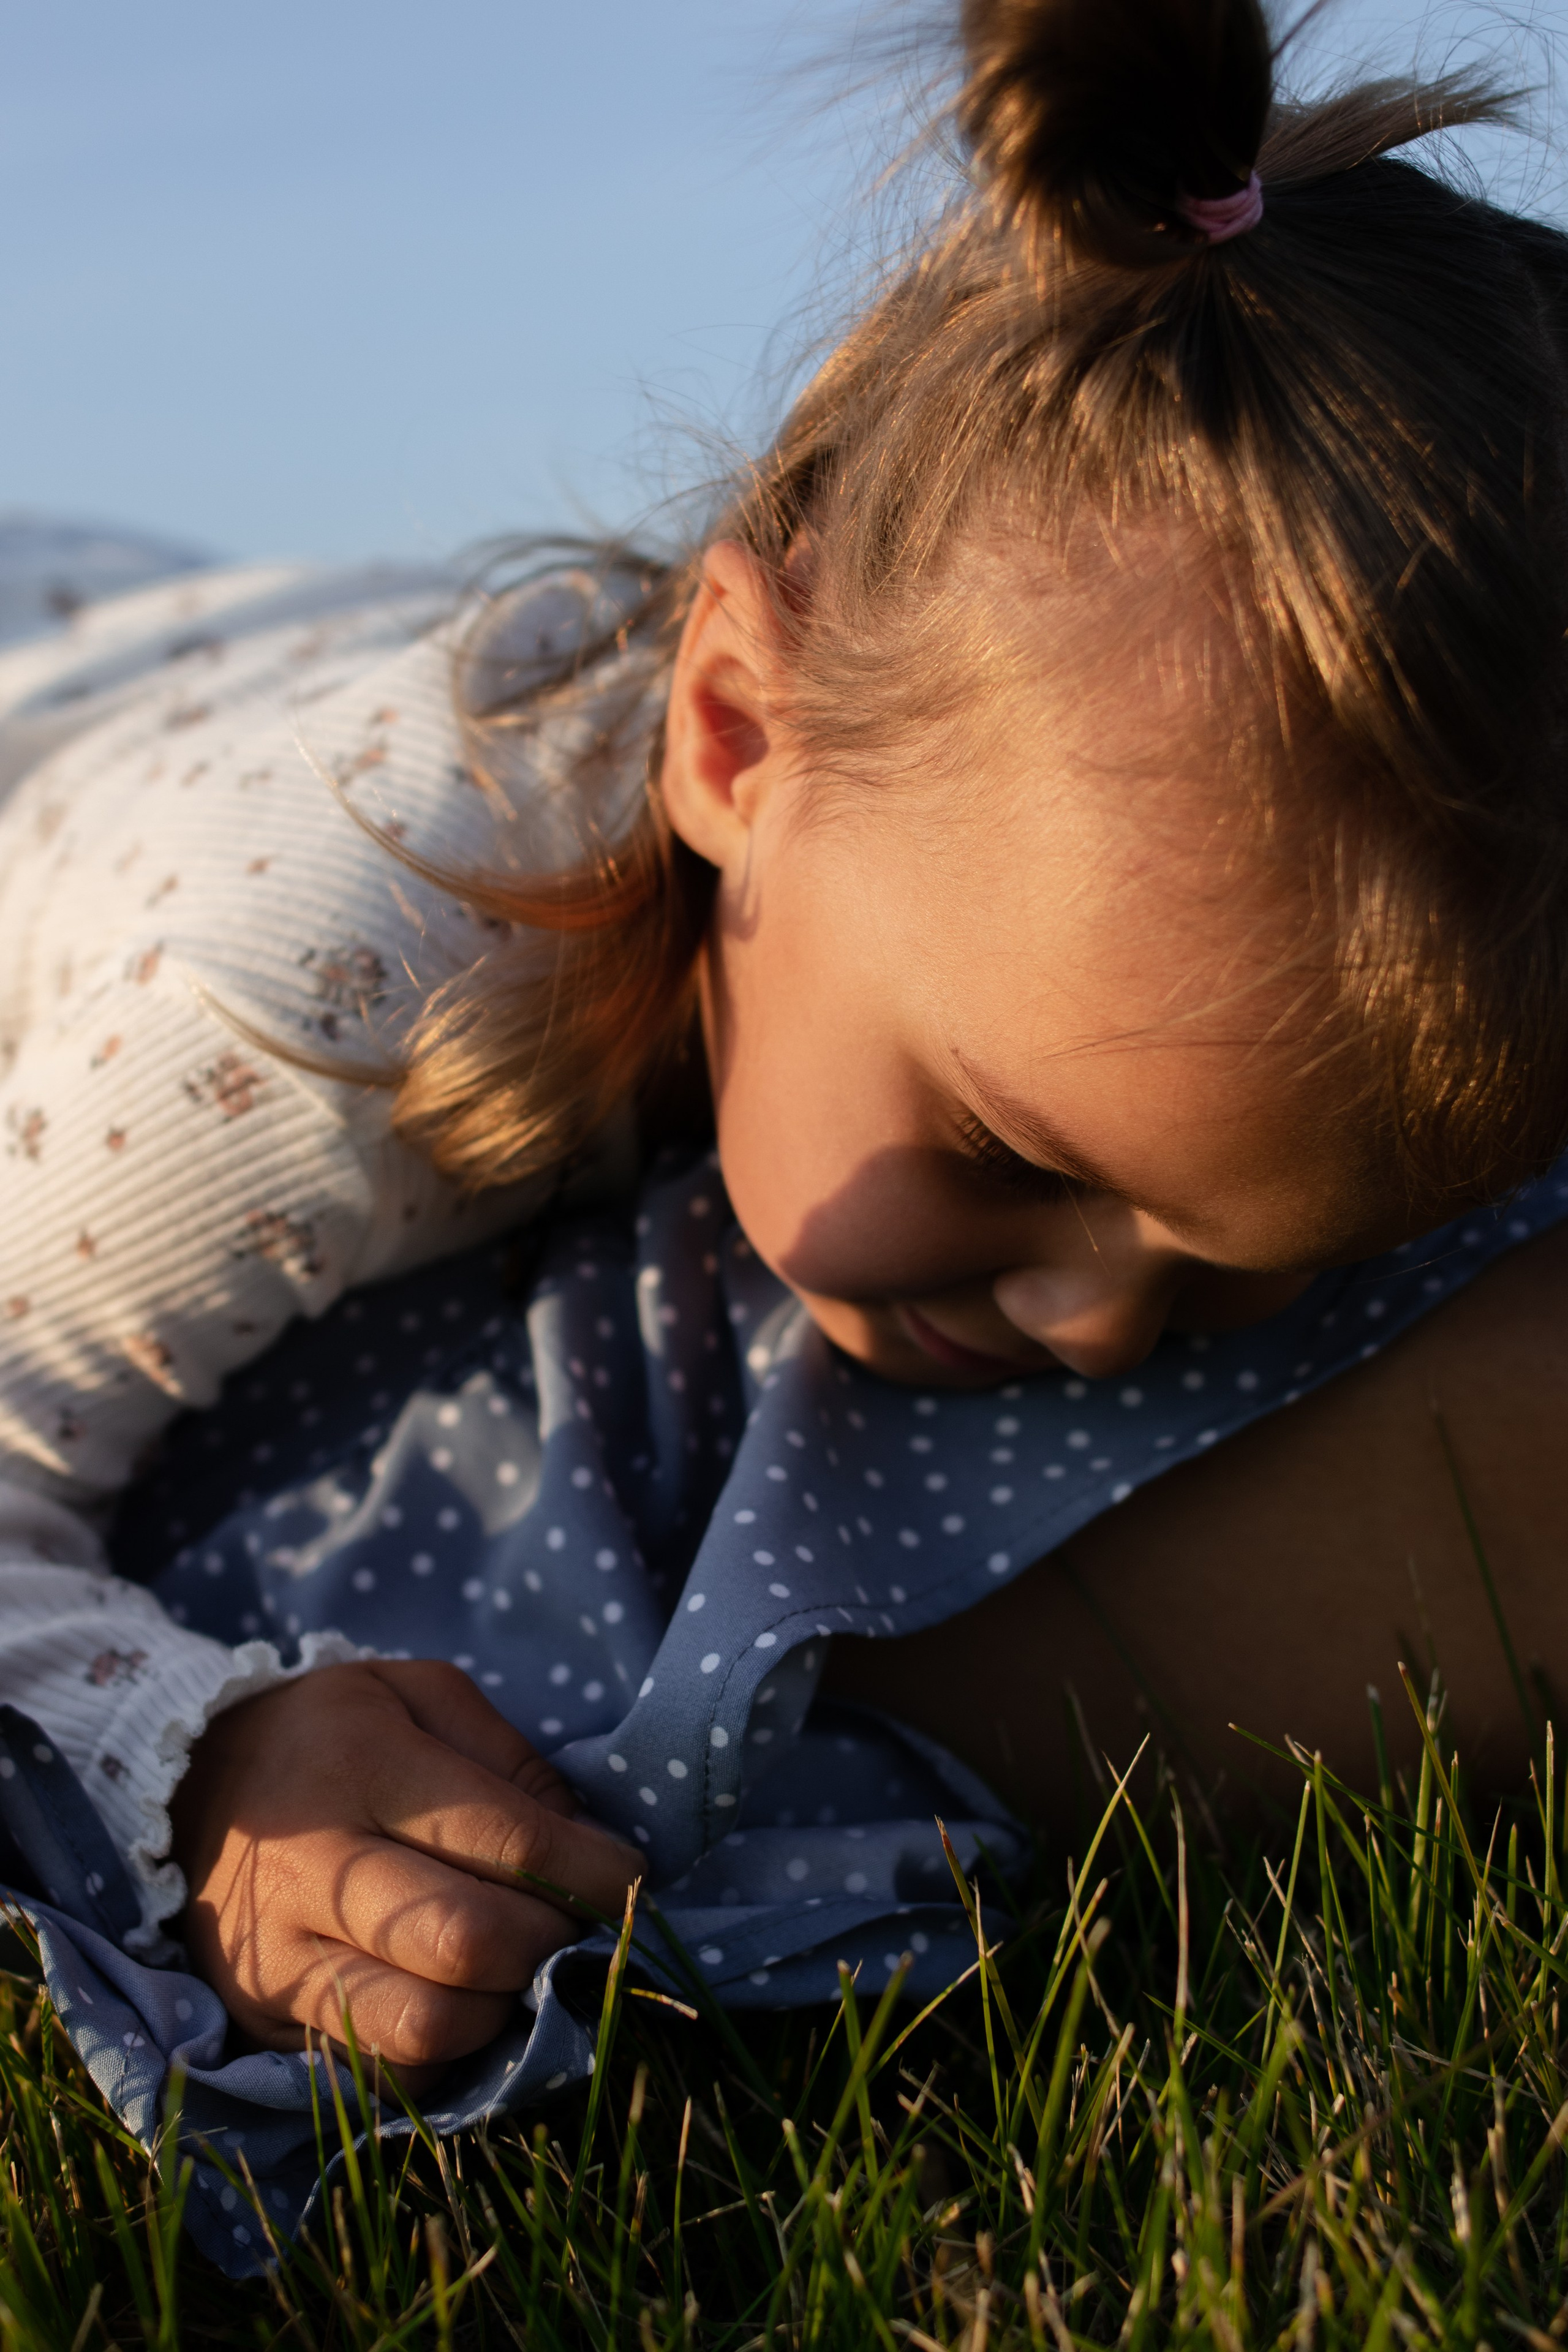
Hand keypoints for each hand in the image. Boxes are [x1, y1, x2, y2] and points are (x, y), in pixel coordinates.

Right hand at [169, 1659, 639, 2068]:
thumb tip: (593, 1847)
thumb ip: (512, 1760)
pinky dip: (441, 2057)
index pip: (508, 1838)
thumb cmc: (332, 1730)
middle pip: (468, 1943)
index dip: (591, 1874)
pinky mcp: (263, 2018)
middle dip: (550, 1947)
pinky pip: (377, 2074)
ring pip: (424, 2028)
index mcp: (366, 1764)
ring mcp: (281, 1954)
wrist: (185, 1783)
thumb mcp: (420, 1694)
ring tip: (515, 1972)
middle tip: (573, 1930)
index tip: (634, 1883)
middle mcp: (317, 1865)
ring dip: (501, 2013)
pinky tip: (458, 2006)